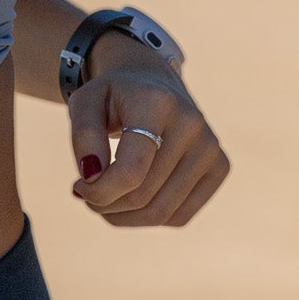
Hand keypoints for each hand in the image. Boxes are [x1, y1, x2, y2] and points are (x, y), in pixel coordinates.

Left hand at [68, 36, 228, 227]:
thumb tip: (93, 177)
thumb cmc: (113, 96)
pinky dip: (149, 218)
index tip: (78, 186)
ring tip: (104, 200)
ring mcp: (210, 146)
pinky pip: (180, 216)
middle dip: (105, 203)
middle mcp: (191, 123)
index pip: (130, 170)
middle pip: (142, 194)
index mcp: (156, 102)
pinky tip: (131, 199)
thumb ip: (83, 136)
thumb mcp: (85, 102)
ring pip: (161, 212)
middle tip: (86, 195)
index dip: (99, 191)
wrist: (151, 81)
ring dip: (124, 216)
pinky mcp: (220, 166)